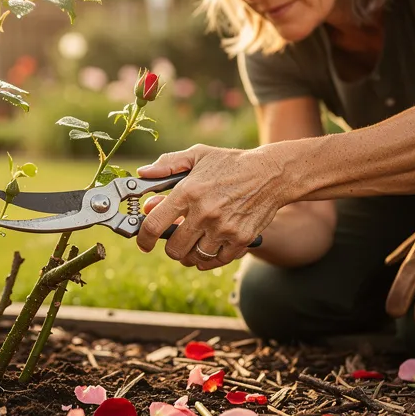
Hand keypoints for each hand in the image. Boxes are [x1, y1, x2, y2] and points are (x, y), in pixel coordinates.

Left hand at [135, 144, 282, 269]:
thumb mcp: (198, 155)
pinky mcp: (240, 240)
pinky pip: (215, 261)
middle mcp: (204, 212)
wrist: (271, 174)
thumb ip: (168, 164)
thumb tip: (143, 173)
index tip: (143, 242)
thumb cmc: (231, 163)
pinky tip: (209, 247)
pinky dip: (209, 259)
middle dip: (170, 246)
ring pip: (193, 257)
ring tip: (193, 242)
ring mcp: (223, 229)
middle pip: (173, 248)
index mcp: (188, 191)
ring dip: (189, 253)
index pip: (154, 224)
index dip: (143, 238)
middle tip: (175, 238)